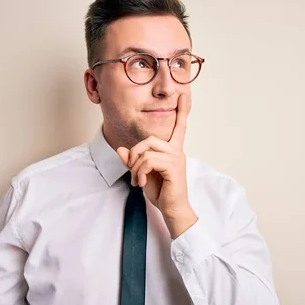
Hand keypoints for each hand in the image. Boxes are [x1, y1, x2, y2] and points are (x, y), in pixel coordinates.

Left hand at [117, 93, 197, 236]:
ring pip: (146, 150)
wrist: (173, 210)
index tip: (184, 95)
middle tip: (133, 170)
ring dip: (135, 167)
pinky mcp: (172, 166)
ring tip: (137, 180)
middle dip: (135, 153)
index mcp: (172, 150)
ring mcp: (176, 158)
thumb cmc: (162, 193)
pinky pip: (148, 161)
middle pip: (149, 139)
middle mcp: (176, 151)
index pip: (179, 127)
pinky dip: (139, 172)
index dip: (182, 111)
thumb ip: (133, 161)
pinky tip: (141, 183)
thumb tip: (120, 149)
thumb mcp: (142, 174)